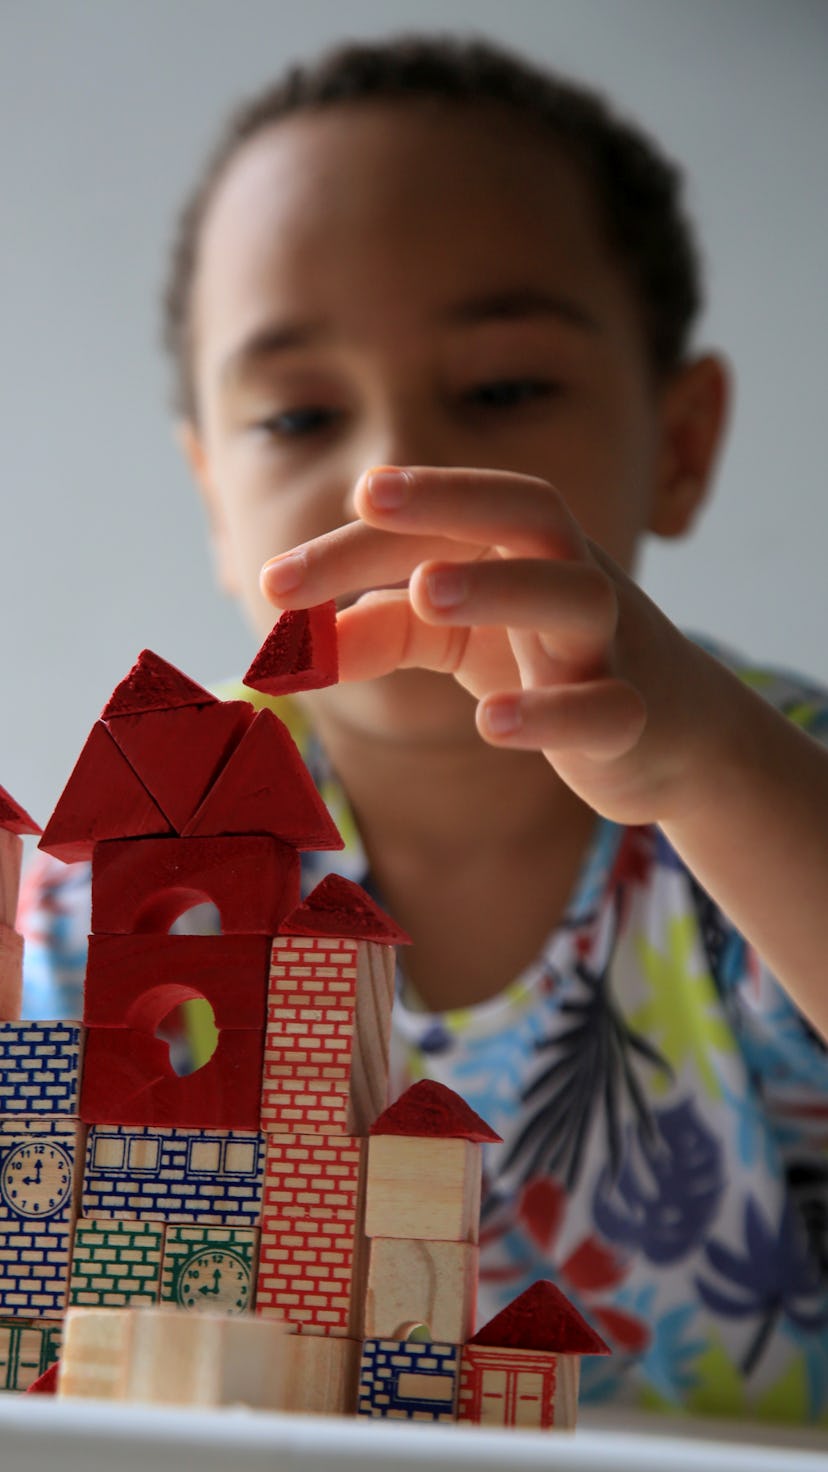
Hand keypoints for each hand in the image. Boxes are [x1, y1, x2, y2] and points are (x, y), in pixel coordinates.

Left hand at [260, 465, 719, 824]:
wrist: (671, 733)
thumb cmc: (547, 663)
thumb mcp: (453, 639)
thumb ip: (377, 633)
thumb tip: (287, 650)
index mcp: (524, 548)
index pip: (447, 519)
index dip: (368, 537)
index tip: (283, 569)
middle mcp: (572, 578)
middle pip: (527, 515)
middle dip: (449, 500)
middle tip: (368, 500)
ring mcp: (609, 644)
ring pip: (575, 595)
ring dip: (501, 586)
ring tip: (425, 590)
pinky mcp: (631, 717)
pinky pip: (602, 707)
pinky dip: (551, 712)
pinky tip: (491, 723)